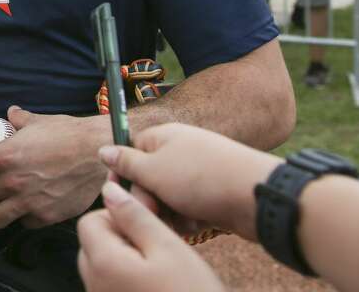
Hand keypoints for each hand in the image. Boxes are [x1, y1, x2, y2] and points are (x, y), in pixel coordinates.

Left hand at [0, 106, 108, 228]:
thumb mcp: (39, 121)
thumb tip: (11, 114)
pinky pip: (25, 223)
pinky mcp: (46, 215)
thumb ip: (20, 119)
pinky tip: (29, 208)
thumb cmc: (69, 134)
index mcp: (3, 157)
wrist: (98, 151)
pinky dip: (25, 217)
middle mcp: (12, 182)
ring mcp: (28, 201)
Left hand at [77, 181, 224, 291]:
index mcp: (102, 262)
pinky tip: (158, 281)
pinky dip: (128, 276)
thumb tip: (108, 190)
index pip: (89, 221)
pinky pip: (112, 284)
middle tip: (157, 241)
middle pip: (94, 243)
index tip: (147, 222)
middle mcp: (94, 284)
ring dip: (126, 256)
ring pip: (103, 265)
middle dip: (120, 235)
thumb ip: (134, 216)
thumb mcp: (168, 247)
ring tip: (161, 263)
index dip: (116, 215)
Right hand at [96, 123, 279, 239]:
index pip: (130, 153)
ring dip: (170, 213)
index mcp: (162, 137)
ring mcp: (197, 171)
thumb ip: (125, 162)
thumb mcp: (153, 170)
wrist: (255, 196)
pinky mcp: (212, 191)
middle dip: (148, 200)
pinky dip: (190, 217)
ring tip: (183, 218)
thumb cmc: (202, 178)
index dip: (123, 176)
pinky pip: (188, 206)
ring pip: (168, 197)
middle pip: (148, 178)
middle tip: (155, 212)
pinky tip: (199, 222)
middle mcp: (179, 151)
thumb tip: (103, 150)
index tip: (120, 195)